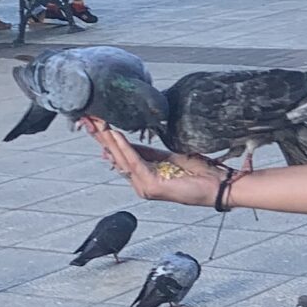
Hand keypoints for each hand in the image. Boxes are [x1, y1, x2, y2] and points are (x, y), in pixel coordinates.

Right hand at [82, 117, 228, 206]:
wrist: (217, 185)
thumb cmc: (199, 173)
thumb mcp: (168, 157)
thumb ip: (148, 153)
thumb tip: (126, 141)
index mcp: (145, 177)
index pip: (121, 156)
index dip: (108, 139)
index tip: (96, 123)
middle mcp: (141, 184)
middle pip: (116, 157)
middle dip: (102, 138)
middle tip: (89, 120)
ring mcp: (145, 187)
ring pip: (122, 159)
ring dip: (110, 140)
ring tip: (100, 123)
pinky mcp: (151, 186)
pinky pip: (134, 162)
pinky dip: (125, 147)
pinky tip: (116, 134)